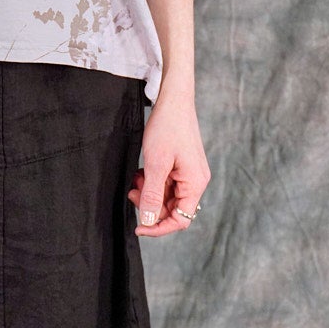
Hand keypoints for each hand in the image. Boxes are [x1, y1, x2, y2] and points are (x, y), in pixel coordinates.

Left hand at [127, 84, 209, 237]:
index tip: (138, 227)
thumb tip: (148, 220)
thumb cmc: (167, 127)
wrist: (174, 100)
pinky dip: (152, 182)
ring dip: (149, 193)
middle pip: (173, 209)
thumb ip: (151, 194)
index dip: (158, 227)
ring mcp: (189, 173)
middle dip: (150, 206)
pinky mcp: (181, 166)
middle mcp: (196, 181)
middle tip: (132, 193)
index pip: (181, 219)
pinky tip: (142, 171)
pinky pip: (166, 184)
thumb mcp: (155, 163)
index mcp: (195, 183)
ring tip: (136, 179)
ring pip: (167, 197)